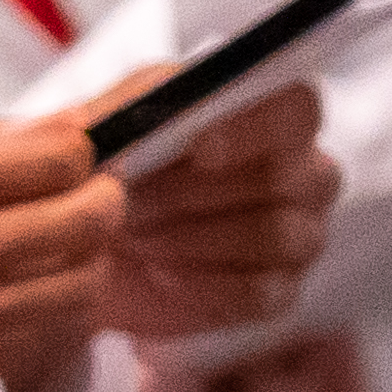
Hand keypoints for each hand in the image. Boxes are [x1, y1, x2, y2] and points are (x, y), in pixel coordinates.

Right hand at [0, 116, 121, 391]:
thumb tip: (31, 133)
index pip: (60, 154)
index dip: (81, 150)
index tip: (72, 154)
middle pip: (91, 218)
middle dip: (101, 201)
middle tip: (86, 198)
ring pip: (85, 284)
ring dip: (86, 263)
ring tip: (58, 251)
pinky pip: (48, 336)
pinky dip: (55, 313)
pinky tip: (26, 295)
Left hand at [95, 82, 338, 340]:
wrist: (88, 250)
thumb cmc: (106, 172)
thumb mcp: (101, 125)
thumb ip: (131, 103)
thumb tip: (164, 98)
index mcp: (270, 113)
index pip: (298, 106)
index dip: (252, 127)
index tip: (195, 149)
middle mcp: (303, 171)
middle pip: (283, 176)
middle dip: (192, 191)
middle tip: (127, 201)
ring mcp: (302, 235)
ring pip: (273, 235)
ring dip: (189, 237)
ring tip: (136, 235)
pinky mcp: (281, 292)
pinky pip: (259, 290)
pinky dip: (200, 283)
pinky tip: (160, 273)